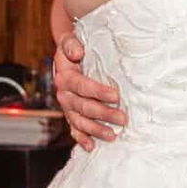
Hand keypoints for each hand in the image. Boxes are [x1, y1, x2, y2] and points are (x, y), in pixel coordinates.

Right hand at [53, 30, 125, 149]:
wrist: (68, 56)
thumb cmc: (74, 48)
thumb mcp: (70, 41)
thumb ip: (71, 44)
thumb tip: (77, 52)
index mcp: (65, 76)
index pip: (81, 86)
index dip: (98, 91)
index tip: (116, 96)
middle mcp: (64, 94)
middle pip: (83, 107)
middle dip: (103, 114)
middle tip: (122, 119)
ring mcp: (67, 107)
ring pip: (80, 121)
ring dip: (95, 130)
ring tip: (112, 136)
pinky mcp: (71, 115)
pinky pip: (74, 129)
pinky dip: (81, 139)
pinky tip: (91, 146)